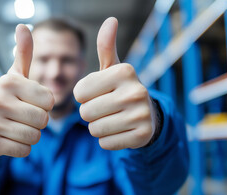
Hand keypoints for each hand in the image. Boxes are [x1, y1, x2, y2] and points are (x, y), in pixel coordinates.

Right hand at [0, 25, 53, 156]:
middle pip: (43, 120)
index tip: (32, 102)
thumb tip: (23, 27)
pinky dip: (22, 148)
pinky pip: (23, 151)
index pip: (49, 100)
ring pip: (34, 137)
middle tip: (25, 117)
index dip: (45, 105)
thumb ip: (23, 53)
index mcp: (8, 82)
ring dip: (32, 135)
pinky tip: (11, 138)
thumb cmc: (9, 97)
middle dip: (40, 122)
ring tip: (19, 127)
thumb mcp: (16, 75)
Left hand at [73, 17, 156, 149]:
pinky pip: (105, 143)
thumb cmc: (120, 89)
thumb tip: (110, 20)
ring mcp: (141, 115)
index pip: (79, 92)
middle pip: (85, 112)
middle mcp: (136, 91)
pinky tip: (119, 131)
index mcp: (125, 71)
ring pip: (94, 129)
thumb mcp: (113, 68)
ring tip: (111, 119)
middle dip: (89, 113)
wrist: (147, 115)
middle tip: (104, 109)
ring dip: (97, 127)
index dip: (83, 96)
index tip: (97, 94)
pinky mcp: (142, 136)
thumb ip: (106, 46)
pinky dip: (107, 140)